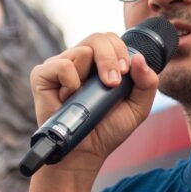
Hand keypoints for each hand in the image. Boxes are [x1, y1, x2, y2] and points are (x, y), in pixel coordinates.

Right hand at [30, 32, 158, 168]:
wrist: (86, 153)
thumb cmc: (108, 130)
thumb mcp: (137, 108)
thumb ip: (147, 83)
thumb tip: (139, 58)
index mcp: (100, 64)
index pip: (111, 40)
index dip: (121, 51)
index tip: (125, 72)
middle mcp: (80, 61)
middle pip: (98, 38)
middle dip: (110, 58)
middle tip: (113, 83)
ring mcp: (60, 67)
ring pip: (81, 50)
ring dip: (91, 73)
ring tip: (89, 96)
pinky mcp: (43, 76)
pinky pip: (61, 65)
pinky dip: (70, 81)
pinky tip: (69, 97)